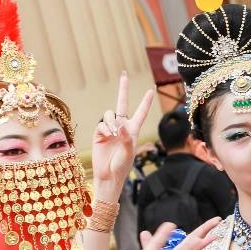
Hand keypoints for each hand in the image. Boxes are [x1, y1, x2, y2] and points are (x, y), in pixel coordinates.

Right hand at [93, 71, 154, 196]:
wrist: (108, 175)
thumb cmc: (122, 165)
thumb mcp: (128, 151)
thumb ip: (126, 138)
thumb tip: (120, 125)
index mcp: (133, 130)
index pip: (141, 112)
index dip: (146, 101)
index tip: (151, 89)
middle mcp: (122, 126)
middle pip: (122, 103)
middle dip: (123, 89)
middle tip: (124, 74)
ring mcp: (110, 129)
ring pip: (109, 114)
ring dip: (111, 121)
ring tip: (114, 133)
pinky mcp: (99, 133)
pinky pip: (101, 124)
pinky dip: (105, 128)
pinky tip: (107, 136)